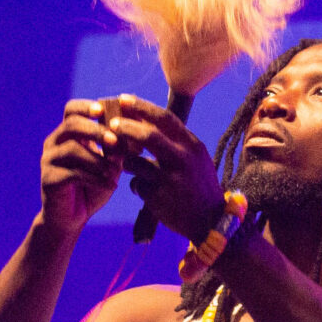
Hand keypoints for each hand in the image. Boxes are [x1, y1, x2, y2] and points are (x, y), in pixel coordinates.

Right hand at [39, 100, 126, 233]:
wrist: (71, 219)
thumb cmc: (92, 188)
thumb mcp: (108, 166)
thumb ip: (116, 150)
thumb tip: (130, 134)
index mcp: (68, 134)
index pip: (71, 110)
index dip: (86, 106)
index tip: (102, 110)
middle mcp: (54, 143)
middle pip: (71, 124)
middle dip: (96, 130)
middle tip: (114, 140)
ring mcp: (48, 161)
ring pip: (72, 149)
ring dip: (98, 159)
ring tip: (115, 171)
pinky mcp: (48, 180)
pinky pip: (73, 173)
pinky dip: (95, 179)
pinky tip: (111, 187)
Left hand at [99, 95, 223, 240]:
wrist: (210, 222)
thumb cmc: (199, 185)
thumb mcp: (195, 158)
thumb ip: (175, 141)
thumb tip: (145, 120)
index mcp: (192, 146)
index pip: (165, 118)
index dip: (141, 107)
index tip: (123, 99)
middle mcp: (183, 160)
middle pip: (148, 136)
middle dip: (126, 127)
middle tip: (111, 124)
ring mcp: (170, 180)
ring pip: (135, 162)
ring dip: (126, 161)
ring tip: (128, 164)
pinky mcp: (159, 198)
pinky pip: (136, 185)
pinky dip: (136, 185)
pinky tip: (144, 190)